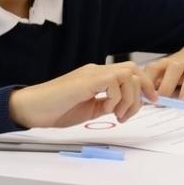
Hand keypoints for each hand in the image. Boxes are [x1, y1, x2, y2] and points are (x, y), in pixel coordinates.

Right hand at [8, 62, 156, 128]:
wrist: (31, 109)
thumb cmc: (56, 110)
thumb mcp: (90, 110)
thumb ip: (107, 105)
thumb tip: (124, 108)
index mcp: (98, 77)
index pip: (130, 72)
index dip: (145, 85)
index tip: (152, 101)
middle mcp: (97, 71)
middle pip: (134, 69)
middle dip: (142, 91)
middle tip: (131, 112)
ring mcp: (91, 74)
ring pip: (127, 75)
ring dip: (128, 99)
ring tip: (116, 115)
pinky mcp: (85, 80)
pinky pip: (113, 82)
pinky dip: (115, 99)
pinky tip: (104, 110)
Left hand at [143, 42, 183, 104]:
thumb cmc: (181, 68)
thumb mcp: (166, 71)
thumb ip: (156, 83)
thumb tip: (143, 100)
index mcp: (166, 63)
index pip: (154, 68)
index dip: (149, 81)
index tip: (146, 97)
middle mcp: (181, 63)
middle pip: (173, 70)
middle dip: (168, 85)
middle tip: (164, 101)